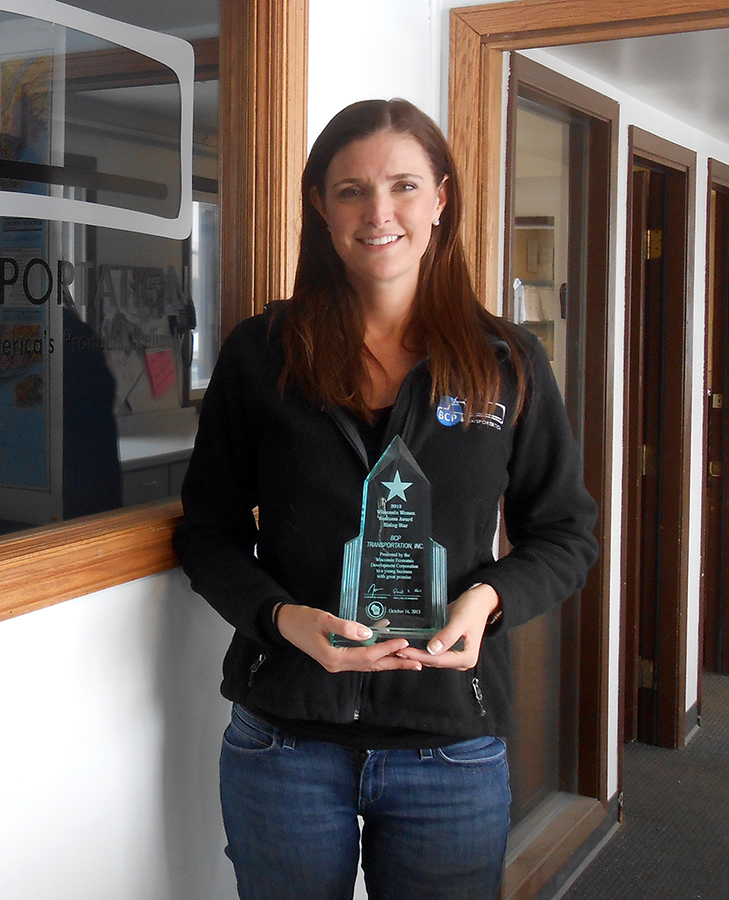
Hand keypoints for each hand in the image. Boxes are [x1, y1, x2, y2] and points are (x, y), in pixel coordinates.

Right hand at [276, 603, 422, 672]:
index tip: (404, 643)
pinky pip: (362, 661)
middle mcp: (337, 665)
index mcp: (334, 657)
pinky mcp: (338, 658)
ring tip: (409, 662)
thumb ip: (344, 626)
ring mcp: (337, 663)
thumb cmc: (302, 619)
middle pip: (371, 666)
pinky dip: (377, 658)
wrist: (285, 624)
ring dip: (389, 663)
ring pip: (368, 665)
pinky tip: (389, 654)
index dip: (386, 649)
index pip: (366, 656)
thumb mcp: (322, 619)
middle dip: (395, 664)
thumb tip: (367, 634)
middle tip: (417, 663)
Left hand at [396, 584, 500, 670]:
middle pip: (434, 661)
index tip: (404, 650)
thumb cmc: (473, 609)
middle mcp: (461, 660)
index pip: (438, 660)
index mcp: (466, 658)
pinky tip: (410, 644)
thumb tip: (433, 649)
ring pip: (432, 658)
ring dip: (417, 654)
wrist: (479, 600)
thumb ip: (447, 636)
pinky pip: (433, 652)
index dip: (419, 656)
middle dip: (415, 656)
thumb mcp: (460, 620)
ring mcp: (455, 655)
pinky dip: (421, 648)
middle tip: (396, 649)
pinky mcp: (449, 649)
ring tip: (399, 648)